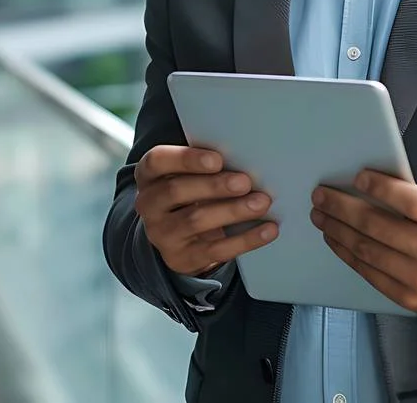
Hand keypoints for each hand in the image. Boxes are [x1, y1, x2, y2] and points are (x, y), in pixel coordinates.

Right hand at [134, 145, 278, 275]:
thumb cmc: (191, 195)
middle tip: (245, 182)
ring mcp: (162, 234)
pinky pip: (215, 249)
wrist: (180, 239)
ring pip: (196, 220)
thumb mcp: (188, 176)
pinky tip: (267, 229)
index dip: (186, 159)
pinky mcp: (182, 258)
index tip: (217, 159)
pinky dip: (245, 239)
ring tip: (261, 203)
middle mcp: (149, 204)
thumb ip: (206, 166)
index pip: (157, 161)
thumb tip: (245, 160)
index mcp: (149, 175)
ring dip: (232, 210)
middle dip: (214, 186)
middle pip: (176, 191)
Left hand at [310, 170, 416, 315]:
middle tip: (322, 196)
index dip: (380, 188)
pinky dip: (347, 254)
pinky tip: (336, 239)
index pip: (410, 202)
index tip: (357, 176)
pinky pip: (369, 273)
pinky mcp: (408, 299)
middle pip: (378, 226)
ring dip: (338, 230)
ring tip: (321, 215)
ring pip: (367, 250)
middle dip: (343, 208)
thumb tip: (371, 186)